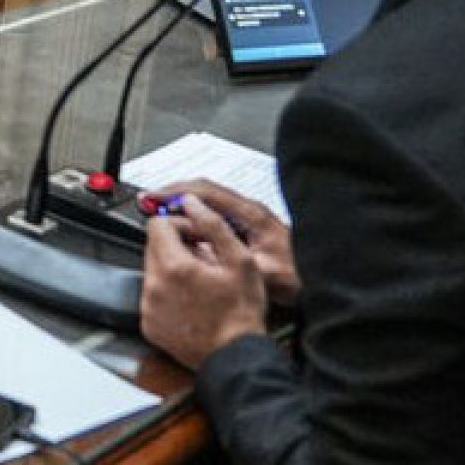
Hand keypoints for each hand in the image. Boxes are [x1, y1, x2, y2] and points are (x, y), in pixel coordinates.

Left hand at [139, 195, 270, 370]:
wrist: (235, 357)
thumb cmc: (241, 315)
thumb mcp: (240, 261)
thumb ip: (213, 225)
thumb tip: (192, 203)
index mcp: (173, 267)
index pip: (157, 224)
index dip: (179, 224)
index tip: (195, 236)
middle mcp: (154, 287)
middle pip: (153, 247)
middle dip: (176, 246)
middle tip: (203, 259)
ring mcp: (148, 308)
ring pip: (152, 271)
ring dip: (172, 270)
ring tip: (200, 283)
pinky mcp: (149, 325)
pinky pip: (152, 296)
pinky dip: (167, 294)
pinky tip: (191, 301)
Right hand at [147, 181, 298, 304]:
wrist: (317, 276)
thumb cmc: (297, 274)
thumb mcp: (264, 272)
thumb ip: (235, 258)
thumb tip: (206, 249)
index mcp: (250, 214)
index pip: (205, 192)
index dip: (175, 192)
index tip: (153, 197)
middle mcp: (247, 209)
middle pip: (202, 189)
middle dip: (172, 192)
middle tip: (147, 200)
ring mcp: (247, 215)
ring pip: (207, 198)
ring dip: (180, 201)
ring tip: (158, 208)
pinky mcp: (246, 225)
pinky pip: (212, 210)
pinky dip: (192, 212)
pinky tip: (182, 224)